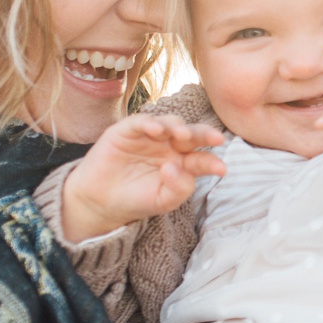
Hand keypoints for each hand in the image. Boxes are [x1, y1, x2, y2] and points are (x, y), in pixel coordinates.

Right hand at [60, 114, 225, 242]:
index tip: (221, 169)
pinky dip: (150, 123)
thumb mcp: (163, 200)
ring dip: (178, 126)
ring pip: (169, 123)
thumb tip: (175, 167)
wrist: (101, 201)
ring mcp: (149, 136)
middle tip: (216, 138)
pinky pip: (141, 121)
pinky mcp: (127, 130)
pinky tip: (157, 130)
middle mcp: (170, 146)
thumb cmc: (137, 199)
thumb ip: (178, 188)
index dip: (211, 162)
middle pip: (191, 135)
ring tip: (183, 135)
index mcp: (182, 162)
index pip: (201, 158)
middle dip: (204, 134)